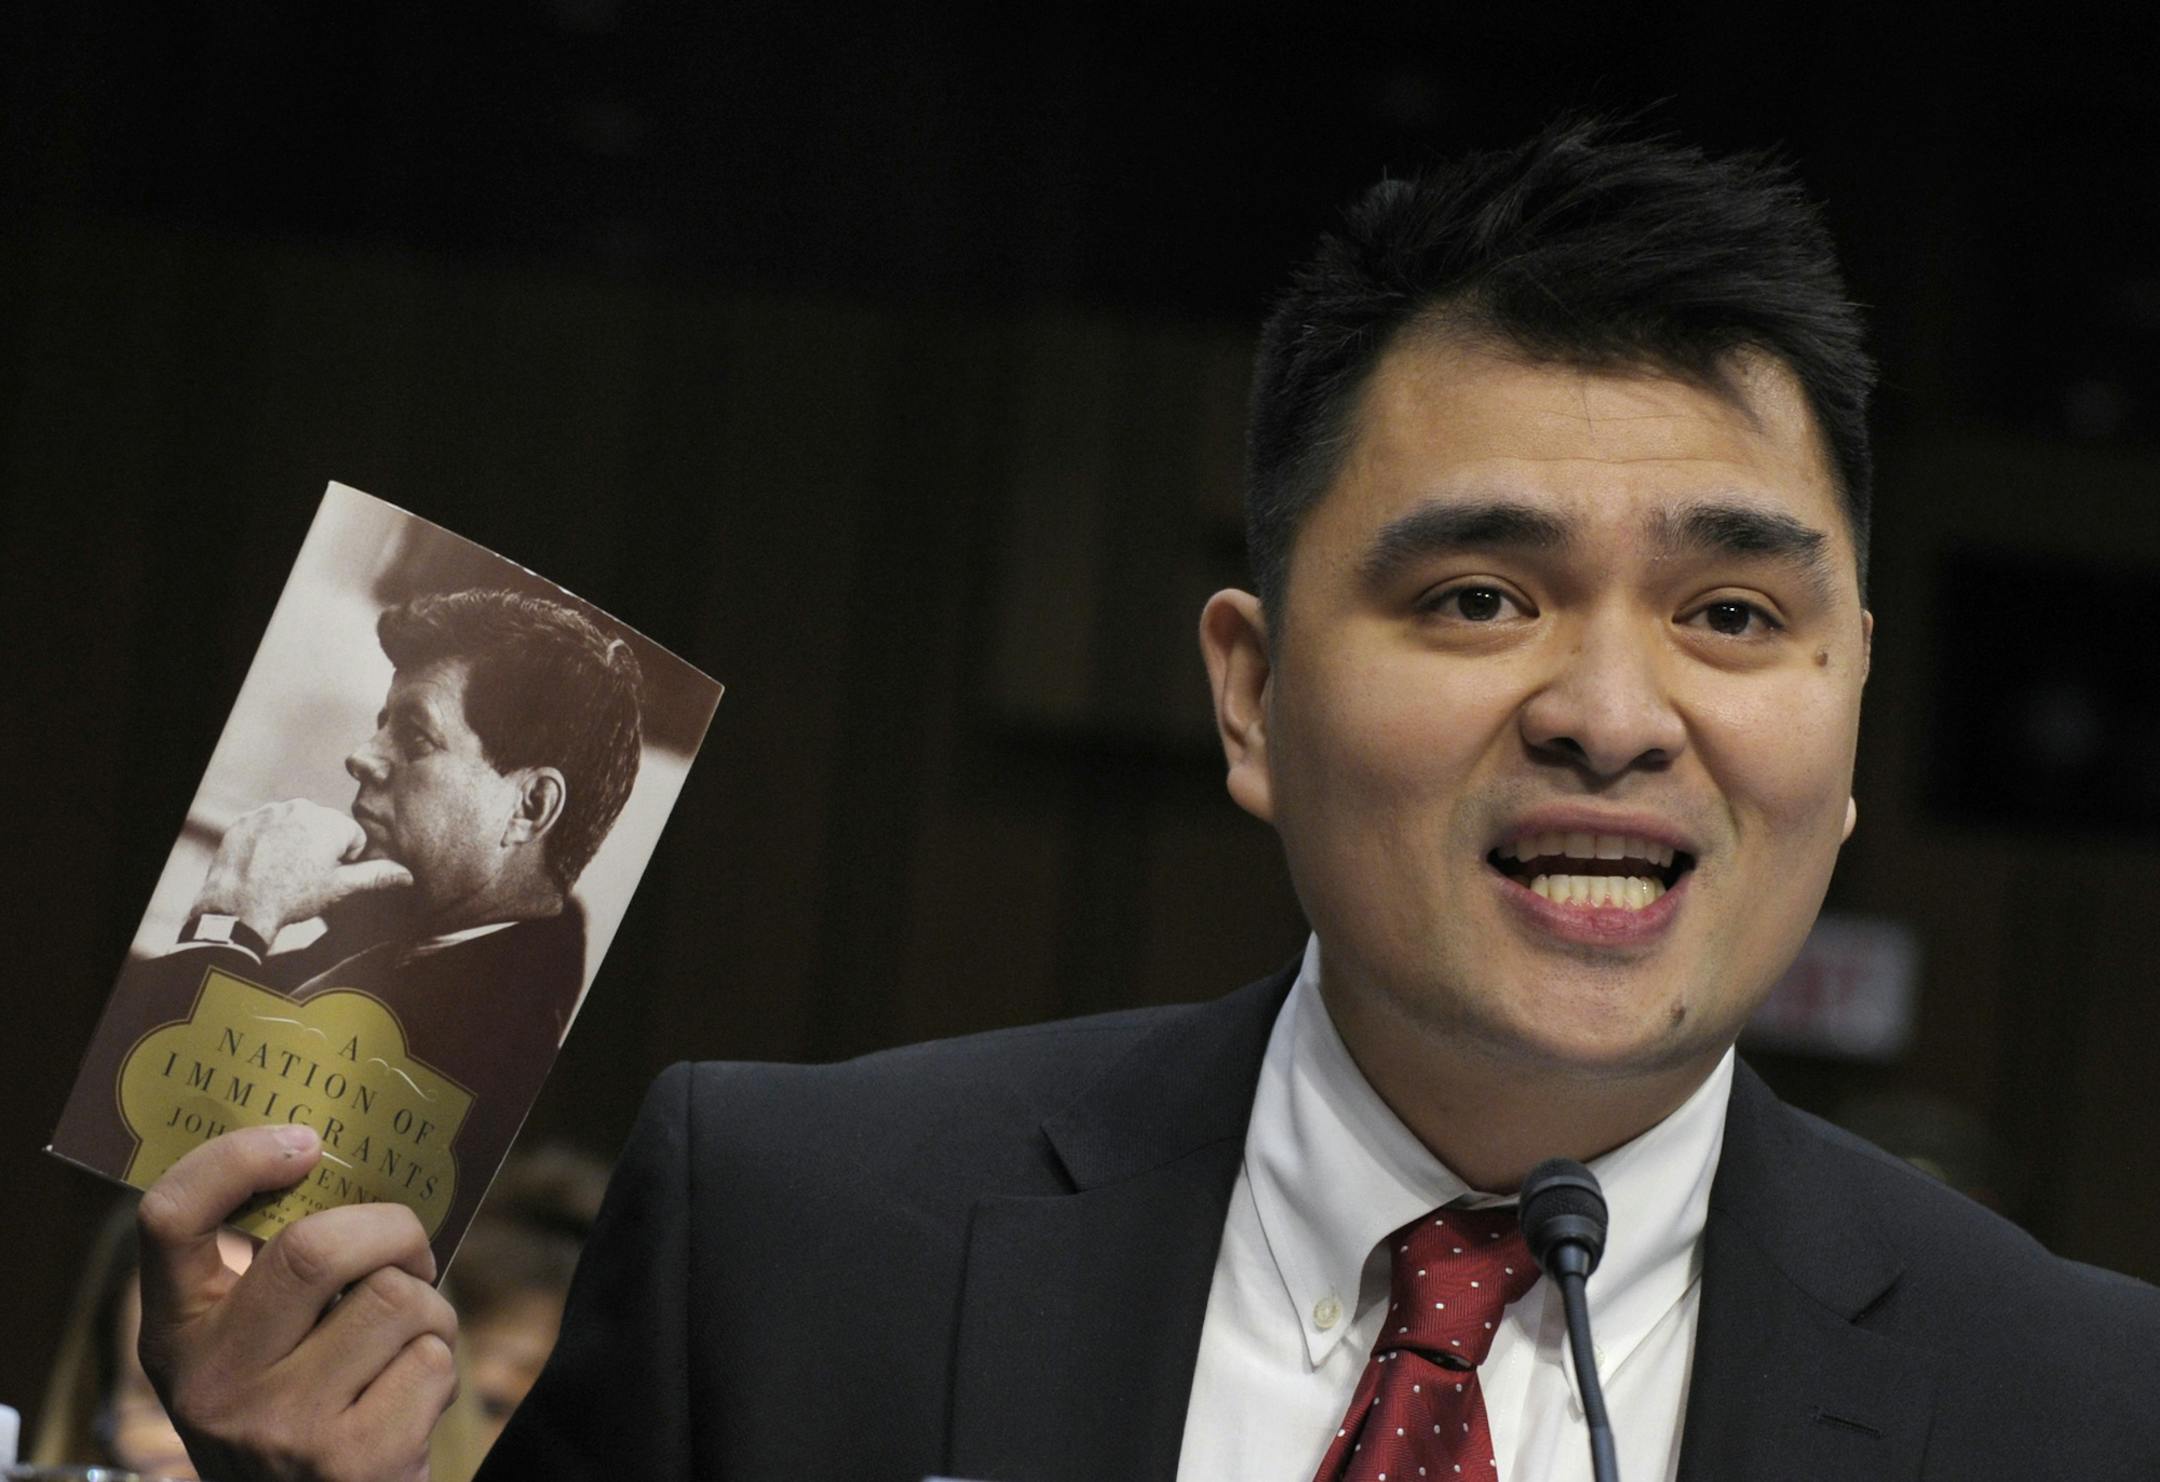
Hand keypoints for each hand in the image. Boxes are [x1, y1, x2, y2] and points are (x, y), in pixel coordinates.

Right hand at [136, 1124, 459, 1481]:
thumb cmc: (303, 1406)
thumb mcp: (258, 1345)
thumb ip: (280, 1270)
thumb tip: (355, 1163)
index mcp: (177, 1334)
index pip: (170, 1219)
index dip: (233, 1160)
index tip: (305, 1144)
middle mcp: (212, 1382)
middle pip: (317, 1248)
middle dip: (394, 1231)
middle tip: (409, 1253)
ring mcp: (278, 1427)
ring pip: (397, 1298)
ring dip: (430, 1308)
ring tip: (404, 1344)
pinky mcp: (349, 1461)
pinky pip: (431, 1359)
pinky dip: (440, 1367)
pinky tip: (409, 1402)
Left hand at [193, 800, 413, 943]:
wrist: (238, 905)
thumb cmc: (294, 896)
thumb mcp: (340, 888)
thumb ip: (376, 875)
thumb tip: (408, 874)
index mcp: (331, 821)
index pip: (353, 838)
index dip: (345, 862)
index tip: (326, 878)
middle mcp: (303, 806)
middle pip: (324, 827)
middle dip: (320, 848)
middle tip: (305, 877)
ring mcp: (271, 811)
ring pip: (296, 825)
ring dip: (295, 843)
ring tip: (283, 872)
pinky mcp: (247, 819)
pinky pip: (268, 827)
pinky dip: (269, 842)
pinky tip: (264, 864)